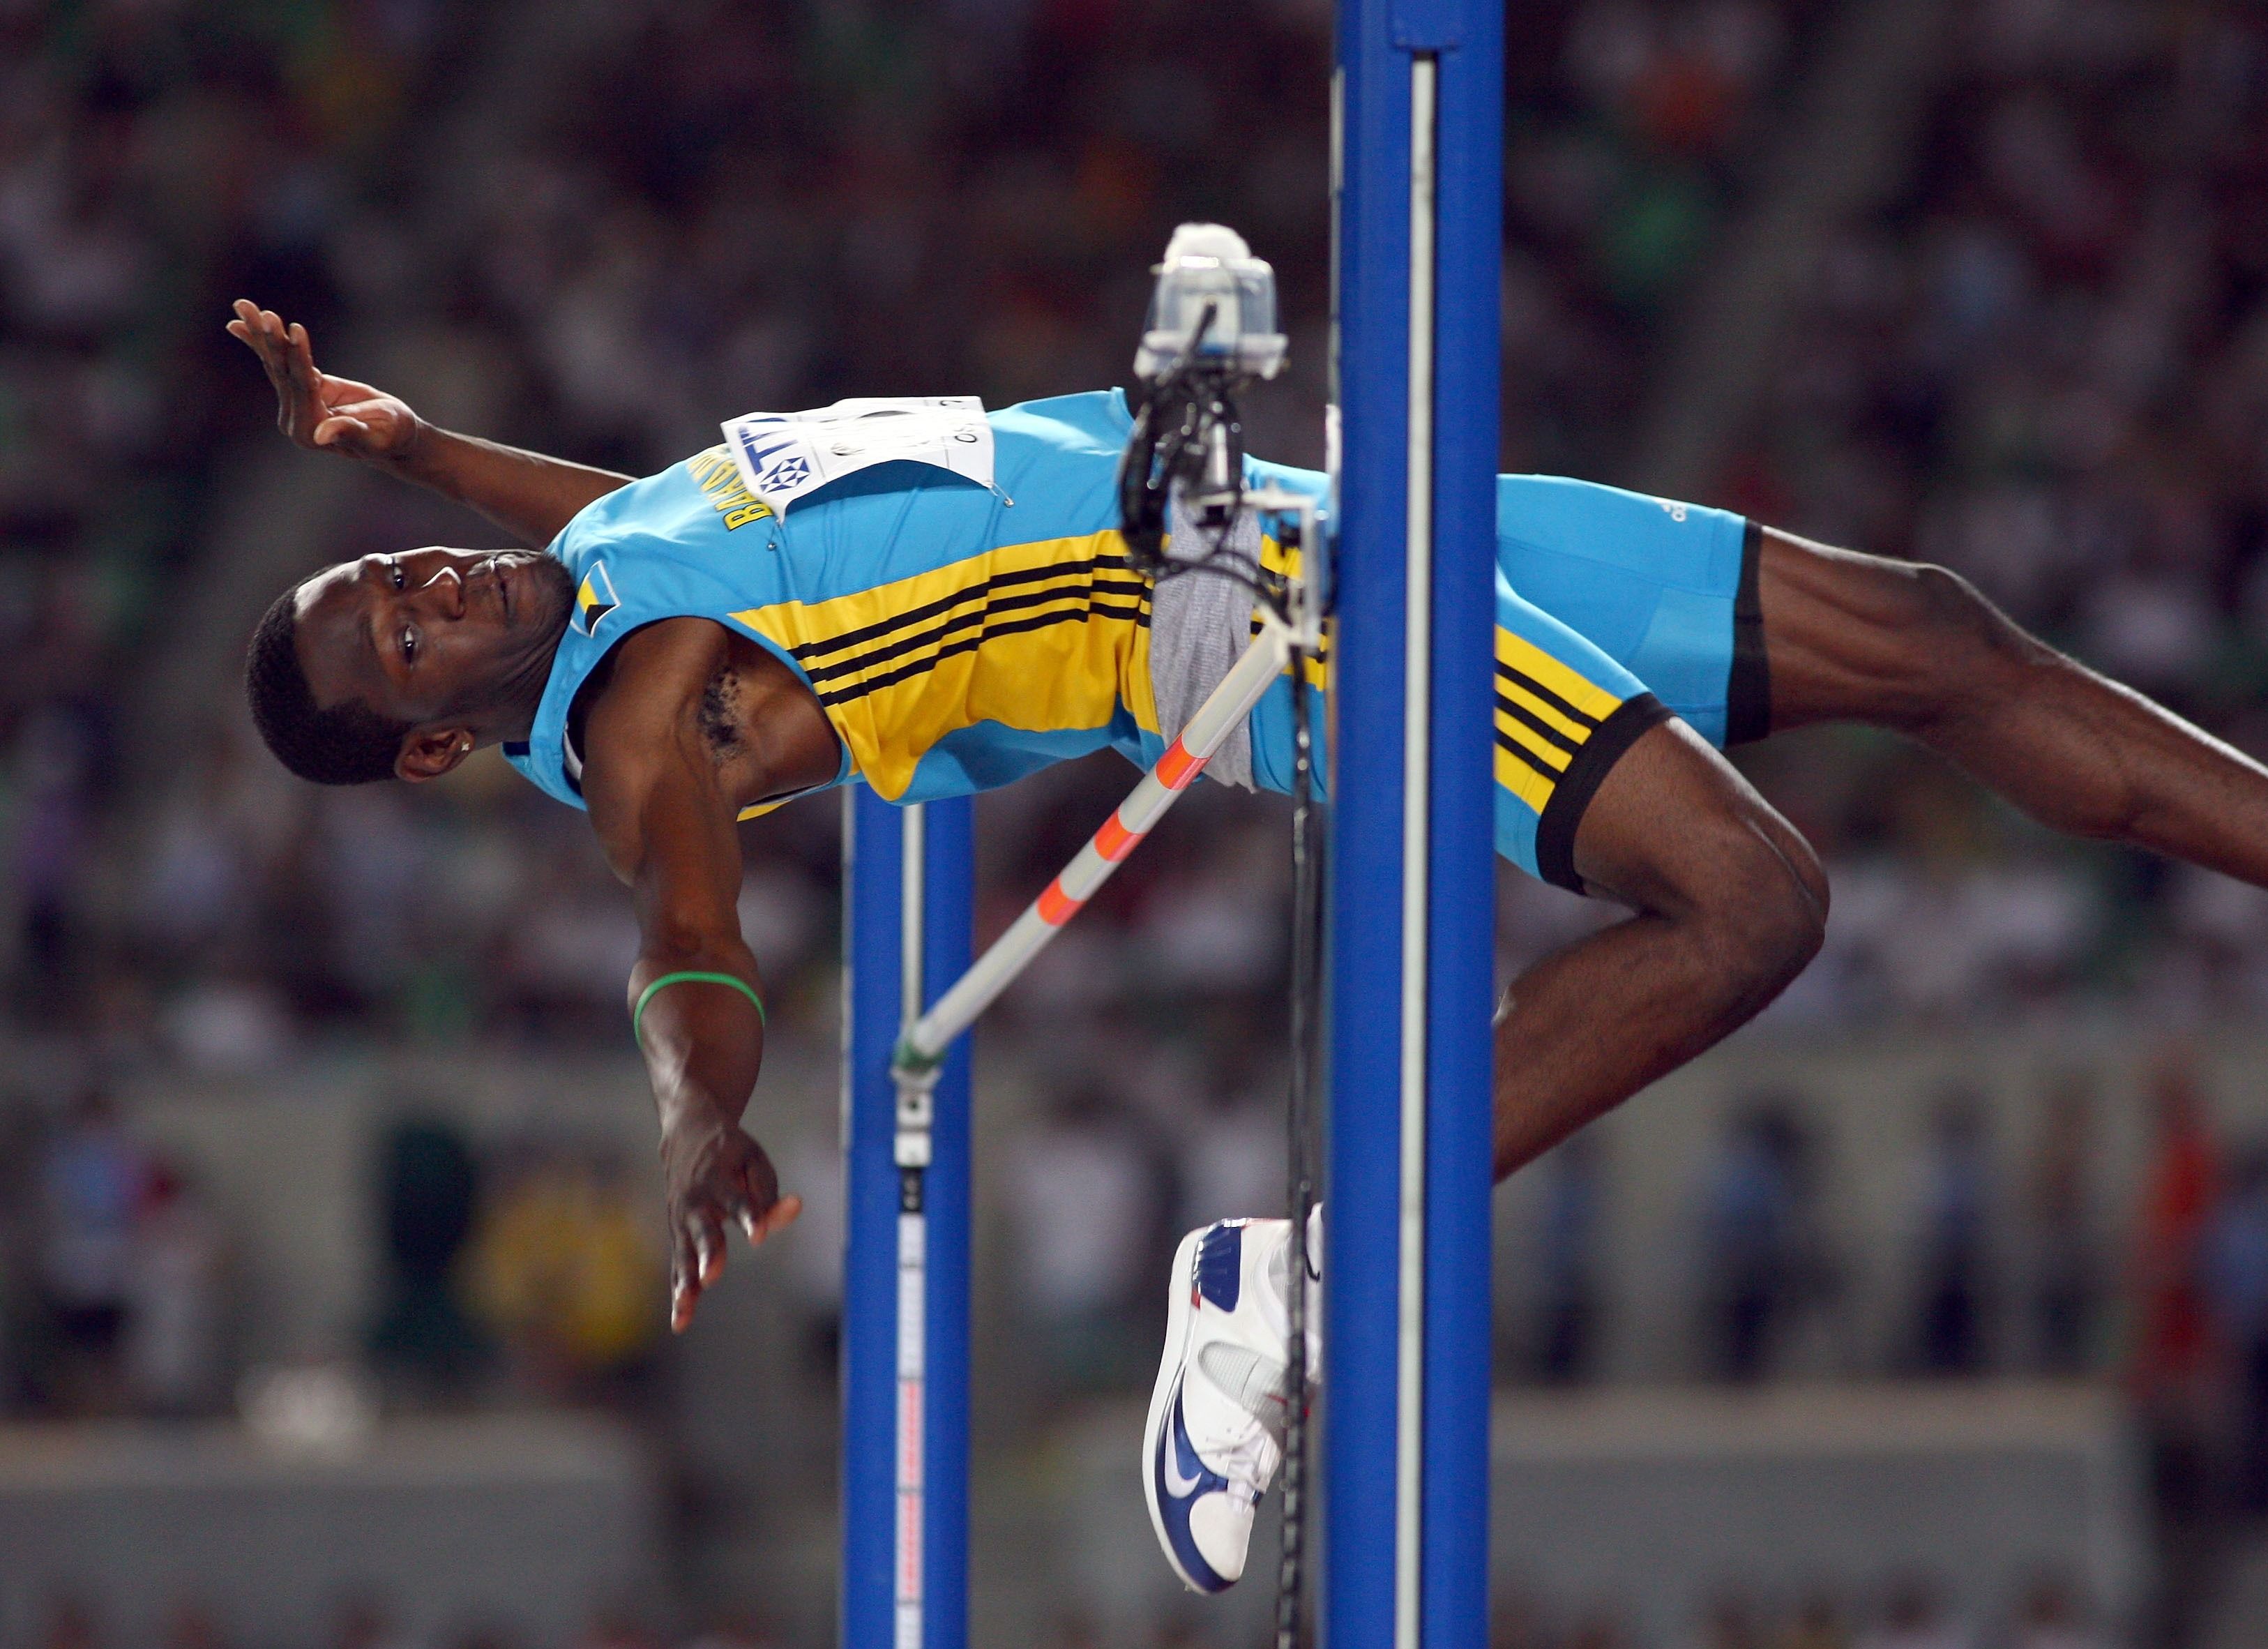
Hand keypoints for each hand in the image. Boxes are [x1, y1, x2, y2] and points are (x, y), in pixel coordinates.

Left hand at [225, 300, 421, 462]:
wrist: (394, 437)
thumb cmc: (392, 435)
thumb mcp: (376, 434)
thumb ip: (349, 432)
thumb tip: (321, 436)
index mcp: (310, 431)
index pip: (302, 387)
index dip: (299, 358)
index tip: (295, 328)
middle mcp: (294, 419)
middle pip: (281, 373)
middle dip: (271, 341)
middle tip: (262, 313)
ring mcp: (292, 405)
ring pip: (275, 364)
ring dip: (260, 333)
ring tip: (242, 305)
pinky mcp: (297, 390)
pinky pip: (277, 362)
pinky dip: (258, 342)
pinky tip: (236, 324)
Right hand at [659, 1119, 802, 1331]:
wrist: (687, 1134)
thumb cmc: (730, 1153)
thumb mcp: (754, 1159)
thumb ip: (769, 1189)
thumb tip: (794, 1208)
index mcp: (717, 1177)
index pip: (737, 1200)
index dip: (749, 1216)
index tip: (758, 1234)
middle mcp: (694, 1201)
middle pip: (703, 1232)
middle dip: (708, 1254)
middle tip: (712, 1277)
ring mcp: (680, 1221)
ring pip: (684, 1256)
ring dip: (685, 1283)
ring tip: (686, 1308)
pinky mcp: (677, 1236)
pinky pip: (678, 1268)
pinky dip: (678, 1294)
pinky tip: (680, 1322)